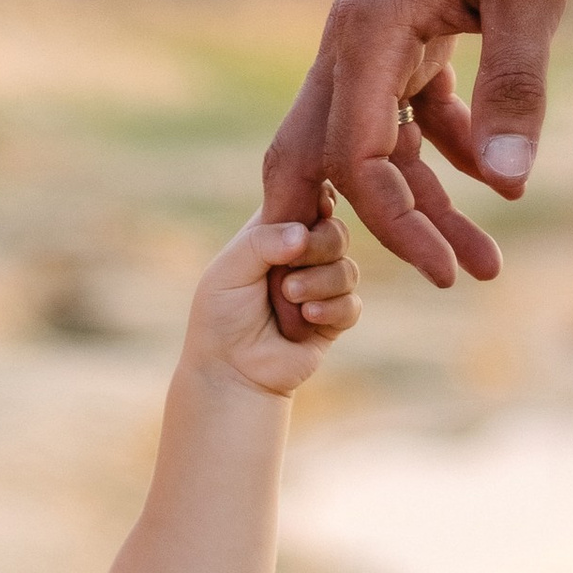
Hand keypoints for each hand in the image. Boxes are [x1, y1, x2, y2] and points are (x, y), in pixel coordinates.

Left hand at [181, 208, 360, 400]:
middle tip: (291, 265)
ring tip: (290, 296)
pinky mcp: (333, 319)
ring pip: (348, 269)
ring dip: (320, 282)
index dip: (317, 202)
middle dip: (320, 245)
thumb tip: (304, 232)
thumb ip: (263, 240)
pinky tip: (309, 316)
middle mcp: (302, 256)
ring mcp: (320, 287)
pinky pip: (351, 305)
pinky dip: (332, 308)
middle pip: (337, 231)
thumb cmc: (221, 316)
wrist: (230, 371)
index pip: (309, 201)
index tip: (315, 209)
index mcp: (274, 233)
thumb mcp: (230, 269)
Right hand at [263, 0, 572, 295]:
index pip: (354, 157)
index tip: (450, 269)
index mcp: (367, 29)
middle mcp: (351, 38)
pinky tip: (490, 180)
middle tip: (442, 283)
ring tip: (485, 259)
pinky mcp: (400, 23)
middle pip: (324, 164)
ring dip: (421, 202)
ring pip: (370, 143)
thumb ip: (518, 89)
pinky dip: (438, 150)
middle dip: (380, 234)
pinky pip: (402, 109)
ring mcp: (371, 33)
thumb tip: (509, 189)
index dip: (397, 224)